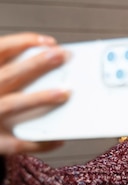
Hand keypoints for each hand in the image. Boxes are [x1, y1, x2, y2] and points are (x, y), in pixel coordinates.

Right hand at [0, 32, 68, 154]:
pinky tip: (59, 139)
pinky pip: (20, 142)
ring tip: (65, 93)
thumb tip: (55, 66)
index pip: (1, 49)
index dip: (24, 42)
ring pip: (13, 103)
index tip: (51, 42)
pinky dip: (41, 141)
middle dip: (36, 64)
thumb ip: (17, 74)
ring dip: (40, 97)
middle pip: (9, 74)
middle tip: (61, 57)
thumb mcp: (2, 81)